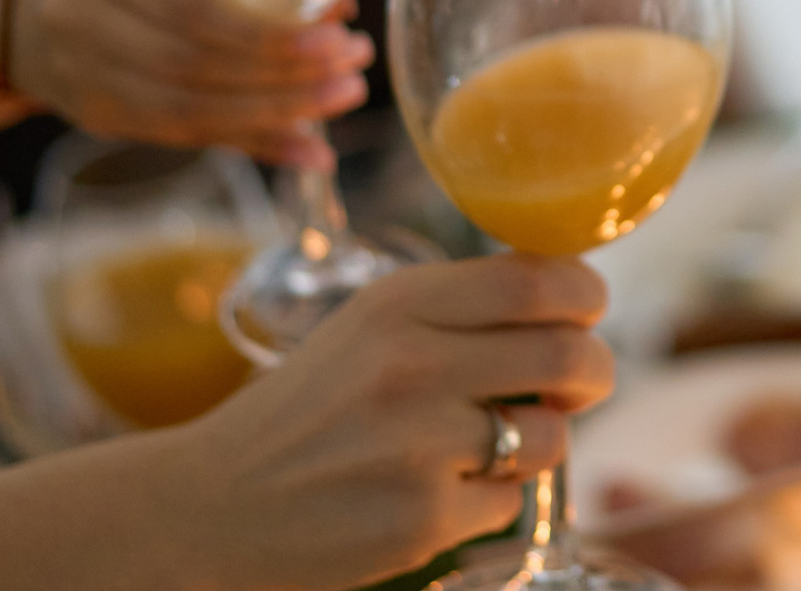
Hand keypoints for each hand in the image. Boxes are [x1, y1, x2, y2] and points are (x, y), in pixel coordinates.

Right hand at [5, 0, 371, 168]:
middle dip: (286, 76)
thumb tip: (338, 8)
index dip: (268, 32)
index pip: (195, 11)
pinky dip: (255, 145)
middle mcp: (88, 27)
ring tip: (342, 99)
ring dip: (278, 114)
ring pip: (192, 113)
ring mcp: (88, 82)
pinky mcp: (103, 121)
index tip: (335, 36)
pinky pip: (187, 139)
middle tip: (354, 70)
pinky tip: (309, 149)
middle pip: (198, 68)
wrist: (21, 8)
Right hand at [165, 256, 611, 588]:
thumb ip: (456, 308)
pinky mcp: (421, 520)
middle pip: (570, 354)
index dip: (585, 297)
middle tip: (581, 383)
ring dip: (539, 444)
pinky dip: (489, 503)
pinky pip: (509, 503)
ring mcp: (419, 445)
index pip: (541, 281)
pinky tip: (436, 497)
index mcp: (401, 303)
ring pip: (552, 436)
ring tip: (488, 446)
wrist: (207, 506)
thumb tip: (566, 296)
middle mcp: (413, 364)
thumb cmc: (306, 412)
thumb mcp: (367, 329)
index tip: (587, 312)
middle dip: (593, 372)